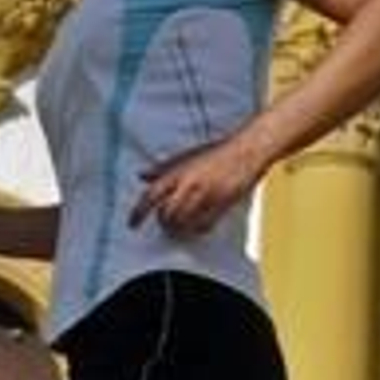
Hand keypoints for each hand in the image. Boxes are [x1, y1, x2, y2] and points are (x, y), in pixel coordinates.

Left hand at [130, 130, 267, 236]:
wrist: (247, 149)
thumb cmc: (217, 152)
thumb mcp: (186, 155)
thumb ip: (163, 167)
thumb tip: (141, 175)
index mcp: (179, 171)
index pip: (151, 195)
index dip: (138, 212)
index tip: (132, 223)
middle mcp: (190, 184)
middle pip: (166, 214)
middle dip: (162, 223)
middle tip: (163, 224)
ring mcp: (206, 195)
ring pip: (183, 223)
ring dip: (177, 229)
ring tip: (178, 227)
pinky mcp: (222, 204)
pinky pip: (203, 225)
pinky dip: (196, 229)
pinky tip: (196, 225)